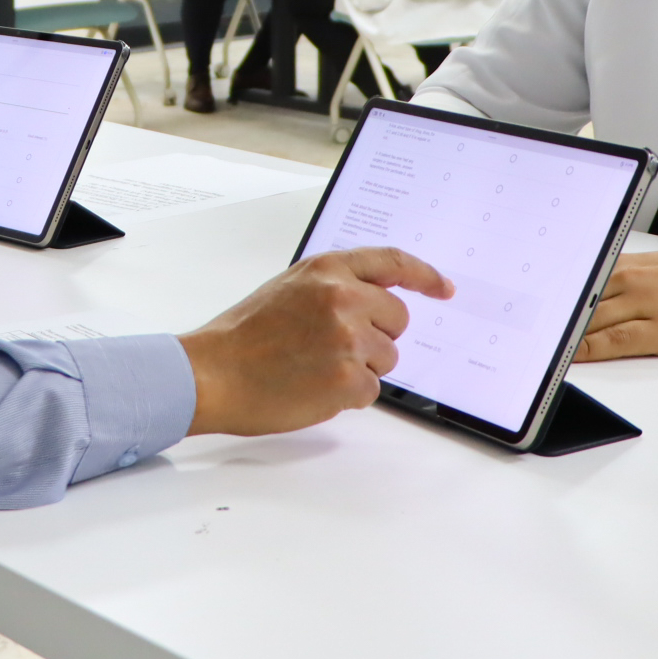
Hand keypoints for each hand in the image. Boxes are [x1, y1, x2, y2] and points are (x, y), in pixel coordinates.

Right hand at [179, 248, 453, 436]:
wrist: (214, 373)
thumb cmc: (244, 336)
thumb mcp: (290, 288)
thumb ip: (334, 285)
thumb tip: (375, 298)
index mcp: (327, 270)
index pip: (393, 262)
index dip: (425, 275)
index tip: (443, 288)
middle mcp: (343, 297)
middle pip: (397, 320)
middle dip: (377, 336)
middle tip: (333, 347)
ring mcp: (348, 338)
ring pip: (387, 358)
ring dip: (360, 368)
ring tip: (314, 366)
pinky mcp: (348, 378)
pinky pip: (372, 390)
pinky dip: (348, 396)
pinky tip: (313, 387)